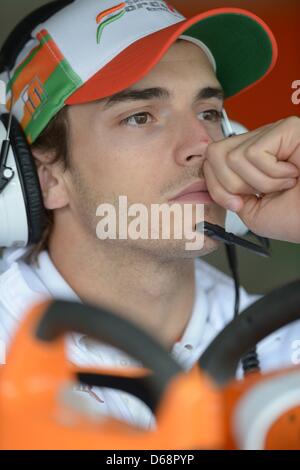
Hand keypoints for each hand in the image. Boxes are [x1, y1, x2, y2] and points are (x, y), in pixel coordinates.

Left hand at [203, 116, 299, 242]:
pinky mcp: (286, 128)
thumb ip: (227, 193)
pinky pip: (253, 154)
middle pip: (214, 154)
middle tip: (260, 193)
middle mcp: (259, 144)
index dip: (216, 186)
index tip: (237, 203)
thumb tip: (208, 176)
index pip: (210, 160)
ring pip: (232, 157)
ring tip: (285, 183)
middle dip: (231, 185)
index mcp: (250, 162)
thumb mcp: (251, 211)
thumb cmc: (297, 217)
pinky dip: (272, 174)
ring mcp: (272, 133)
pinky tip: (293, 173)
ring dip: (260, 182)